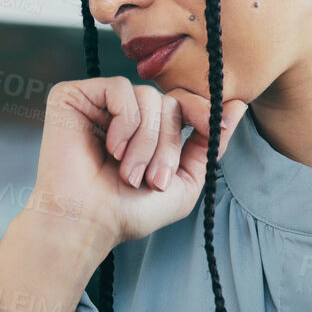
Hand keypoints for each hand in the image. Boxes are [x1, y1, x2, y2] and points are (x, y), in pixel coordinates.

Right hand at [29, 77, 247, 253]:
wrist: (88, 223)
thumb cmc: (129, 211)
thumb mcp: (185, 181)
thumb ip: (209, 143)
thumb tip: (238, 105)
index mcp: (147, 128)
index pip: (184, 103)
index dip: (202, 112)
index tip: (212, 131)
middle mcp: (123, 111)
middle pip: (169, 102)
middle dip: (168, 145)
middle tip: (152, 180)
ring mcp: (98, 102)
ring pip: (148, 96)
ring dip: (147, 141)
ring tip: (128, 173)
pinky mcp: (74, 95)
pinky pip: (120, 88)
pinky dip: (125, 122)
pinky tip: (111, 149)